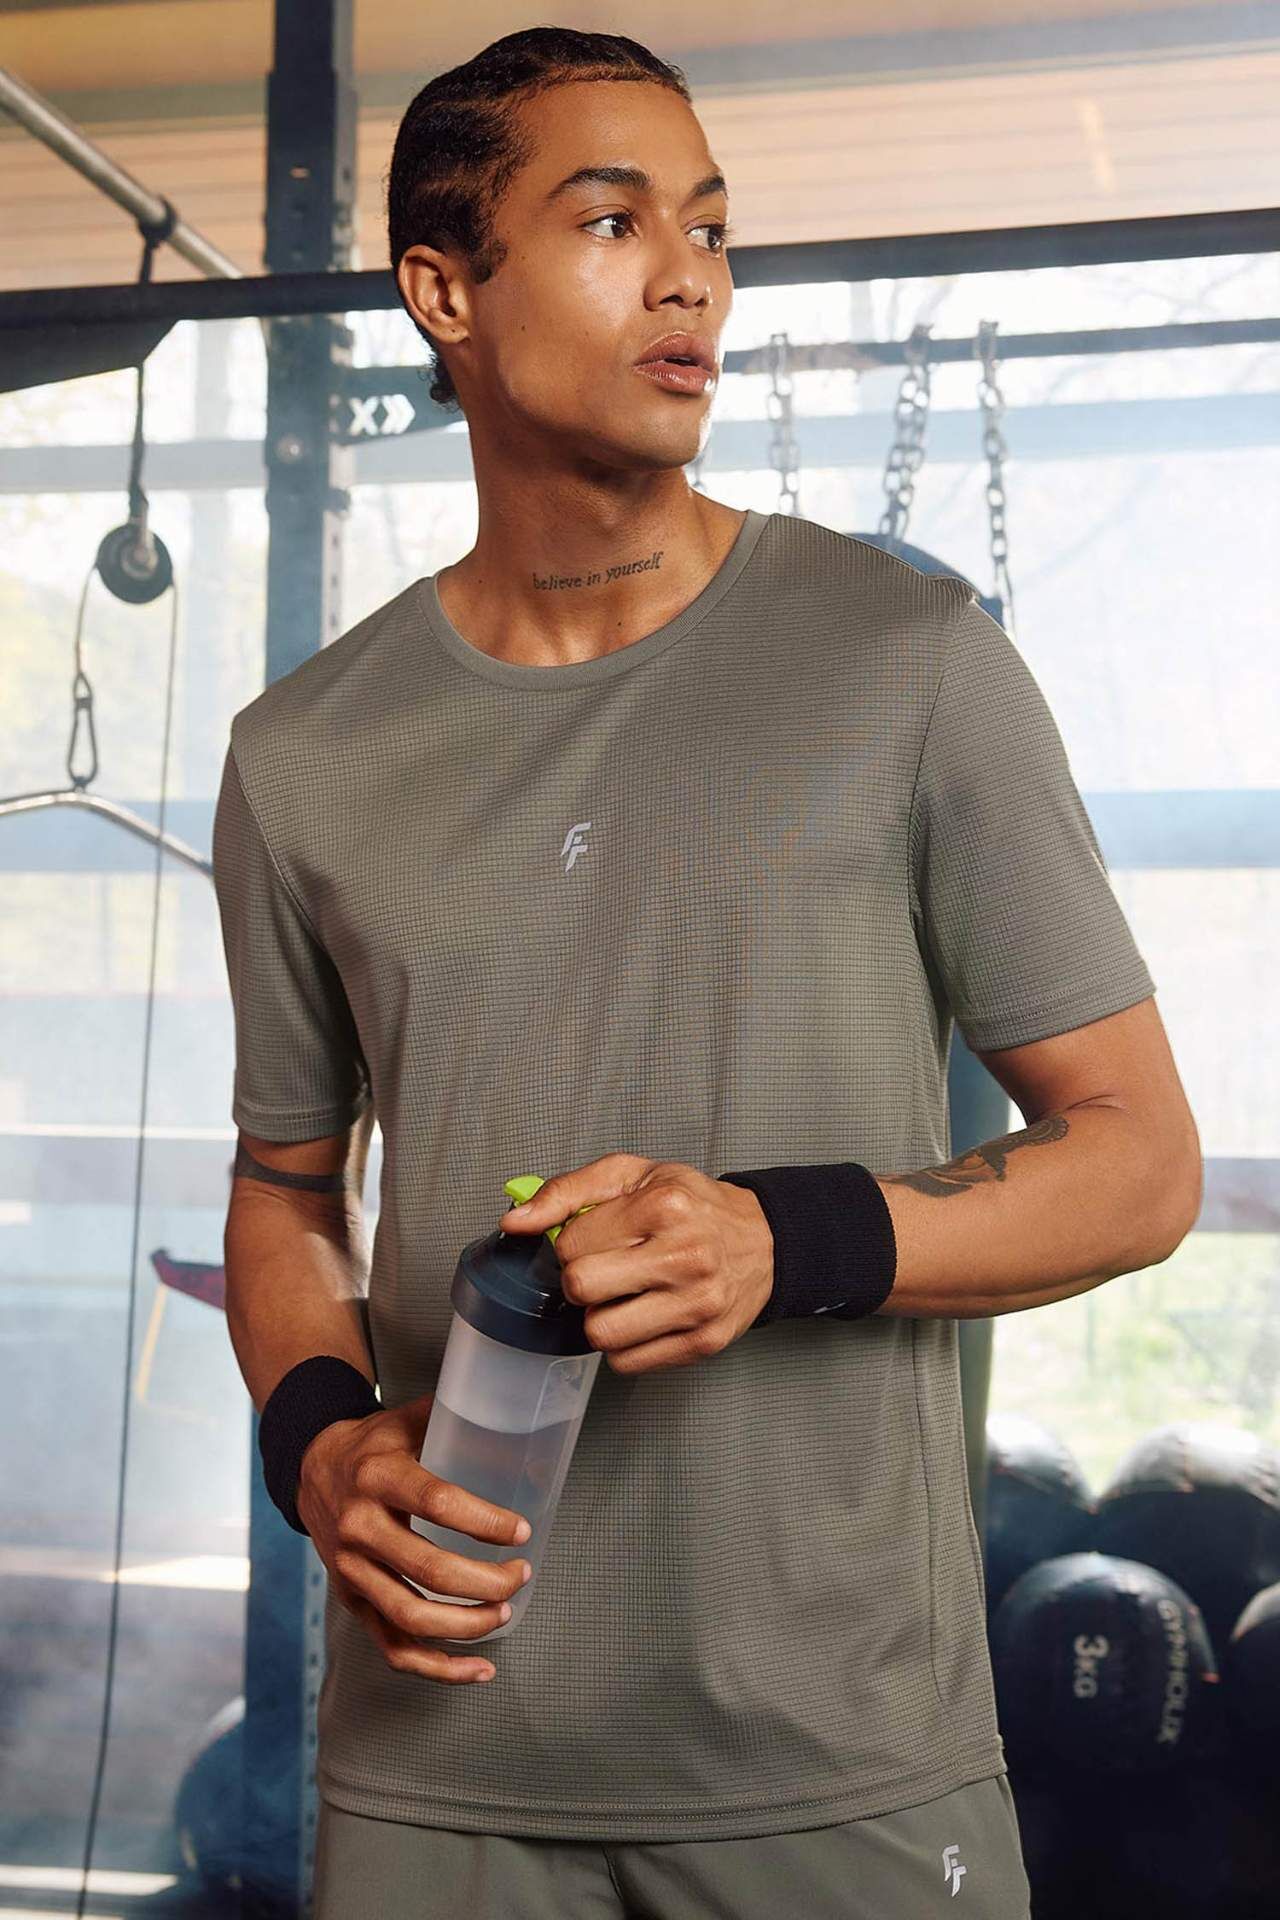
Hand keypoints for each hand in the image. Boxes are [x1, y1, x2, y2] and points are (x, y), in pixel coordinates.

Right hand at [297, 1392, 532, 1685]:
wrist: (311, 1469)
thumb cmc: (373, 1445)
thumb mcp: (406, 1420)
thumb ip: (455, 1419)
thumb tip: (517, 1423)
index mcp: (378, 1476)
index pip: (437, 1503)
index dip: (485, 1521)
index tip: (521, 1531)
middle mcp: (360, 1527)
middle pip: (429, 1571)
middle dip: (487, 1582)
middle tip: (521, 1574)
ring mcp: (351, 1570)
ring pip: (411, 1618)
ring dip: (467, 1624)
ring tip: (504, 1611)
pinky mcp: (351, 1600)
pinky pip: (393, 1647)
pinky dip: (438, 1668)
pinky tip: (478, 1668)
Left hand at [500, 1152, 773, 1374]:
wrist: (764, 1240)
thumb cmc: (691, 1205)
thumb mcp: (631, 1176)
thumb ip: (565, 1192)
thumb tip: (513, 1222)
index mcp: (664, 1206)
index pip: (571, 1244)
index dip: (572, 1243)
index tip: (596, 1238)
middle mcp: (685, 1256)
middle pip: (581, 1289)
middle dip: (581, 1281)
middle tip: (605, 1268)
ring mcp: (697, 1305)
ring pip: (600, 1334)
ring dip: (600, 1317)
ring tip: (623, 1294)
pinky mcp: (703, 1343)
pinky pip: (627, 1363)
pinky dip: (623, 1343)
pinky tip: (643, 1315)